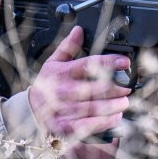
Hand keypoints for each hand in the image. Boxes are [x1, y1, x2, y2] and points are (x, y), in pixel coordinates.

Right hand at [27, 25, 131, 139]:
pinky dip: (104, 124)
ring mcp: (64, 111)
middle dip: (115, 88)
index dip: (109, 63)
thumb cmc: (47, 85)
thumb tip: (79, 30)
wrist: (30, 109)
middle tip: (127, 87)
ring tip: (123, 103)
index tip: (124, 62)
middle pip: (95, 89)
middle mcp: (63, 92)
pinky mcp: (66, 128)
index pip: (88, 65)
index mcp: (63, 73)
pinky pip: (88, 127)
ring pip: (94, 109)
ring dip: (113, 106)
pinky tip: (115, 118)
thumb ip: (68, 47)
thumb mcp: (54, 62)